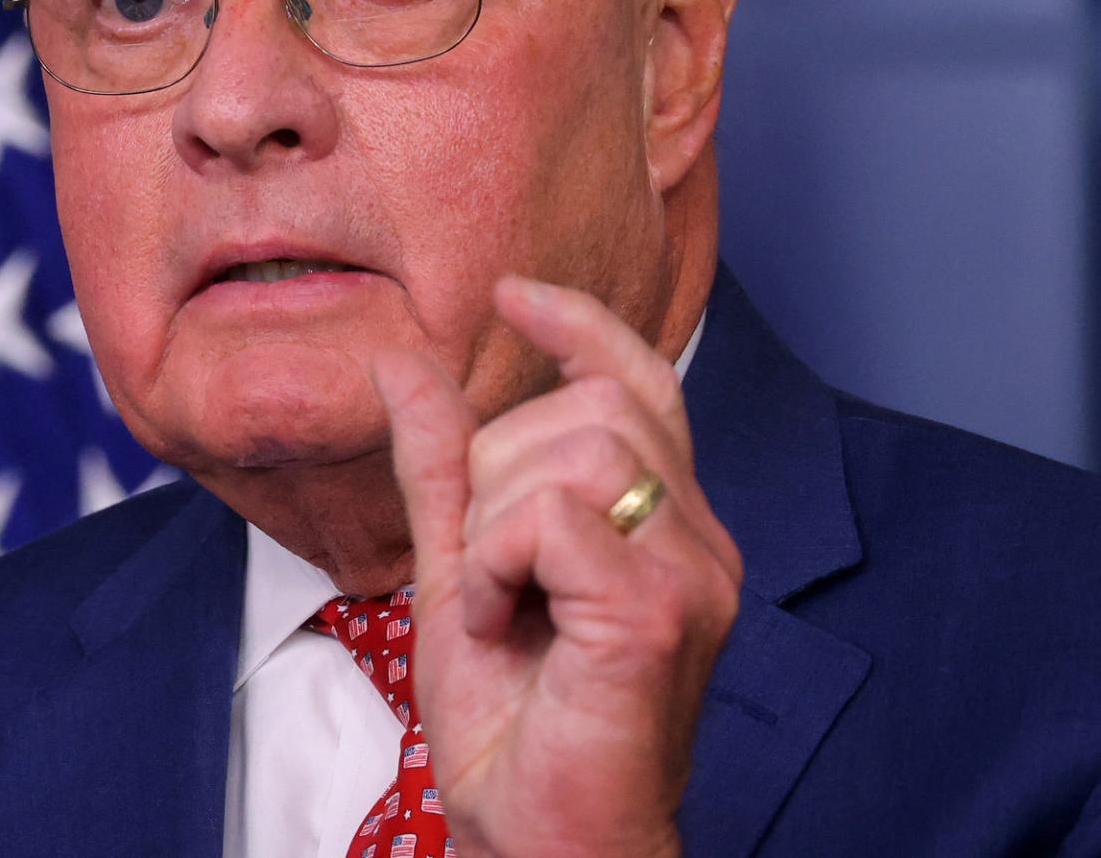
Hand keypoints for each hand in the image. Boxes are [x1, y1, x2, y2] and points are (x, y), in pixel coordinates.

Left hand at [372, 275, 742, 857]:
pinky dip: (496, 562)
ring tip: (496, 604)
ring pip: (573, 453)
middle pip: (590, 409)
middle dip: (500, 469)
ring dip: (494, 524)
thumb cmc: (514, 721)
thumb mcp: (458, 567)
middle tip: (487, 568)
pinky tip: (498, 622)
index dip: (581, 325)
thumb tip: (402, 359)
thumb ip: (441, 465)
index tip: (512, 296)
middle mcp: (699, 539)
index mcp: (663, 523)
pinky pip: (554, 520)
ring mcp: (692, 574)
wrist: (540, 838)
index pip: (641, 381)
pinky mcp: (659, 612)